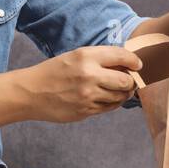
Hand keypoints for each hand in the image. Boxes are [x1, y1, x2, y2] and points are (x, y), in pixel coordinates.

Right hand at [22, 45, 145, 122]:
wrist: (30, 93)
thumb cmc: (52, 72)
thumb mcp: (74, 57)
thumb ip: (99, 59)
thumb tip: (127, 66)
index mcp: (86, 56)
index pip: (122, 56)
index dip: (134, 61)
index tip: (138, 65)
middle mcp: (89, 75)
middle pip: (126, 80)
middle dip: (131, 81)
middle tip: (128, 80)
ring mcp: (88, 95)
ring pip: (120, 96)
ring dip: (123, 94)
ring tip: (117, 90)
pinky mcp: (85, 111)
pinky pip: (109, 108)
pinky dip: (112, 103)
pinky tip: (106, 98)